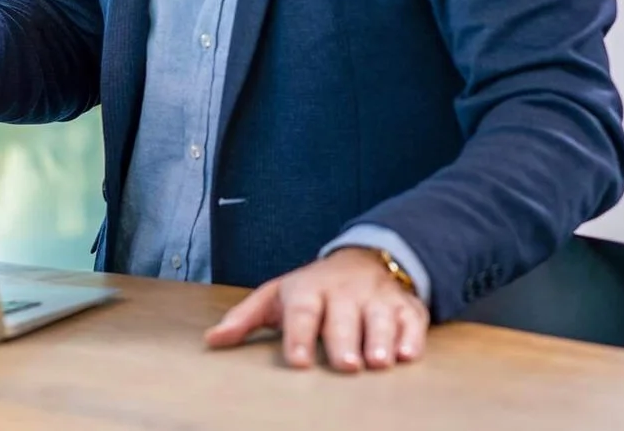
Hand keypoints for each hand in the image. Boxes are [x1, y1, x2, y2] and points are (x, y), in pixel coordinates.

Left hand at [203, 248, 426, 371]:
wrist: (364, 258)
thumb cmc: (313, 288)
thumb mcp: (276, 296)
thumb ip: (245, 319)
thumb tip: (212, 341)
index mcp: (308, 290)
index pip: (302, 311)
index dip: (300, 336)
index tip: (299, 360)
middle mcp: (343, 292)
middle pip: (342, 317)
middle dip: (344, 340)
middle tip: (346, 365)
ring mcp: (376, 298)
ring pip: (379, 318)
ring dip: (379, 339)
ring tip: (377, 363)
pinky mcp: (404, 306)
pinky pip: (410, 319)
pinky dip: (411, 336)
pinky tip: (408, 354)